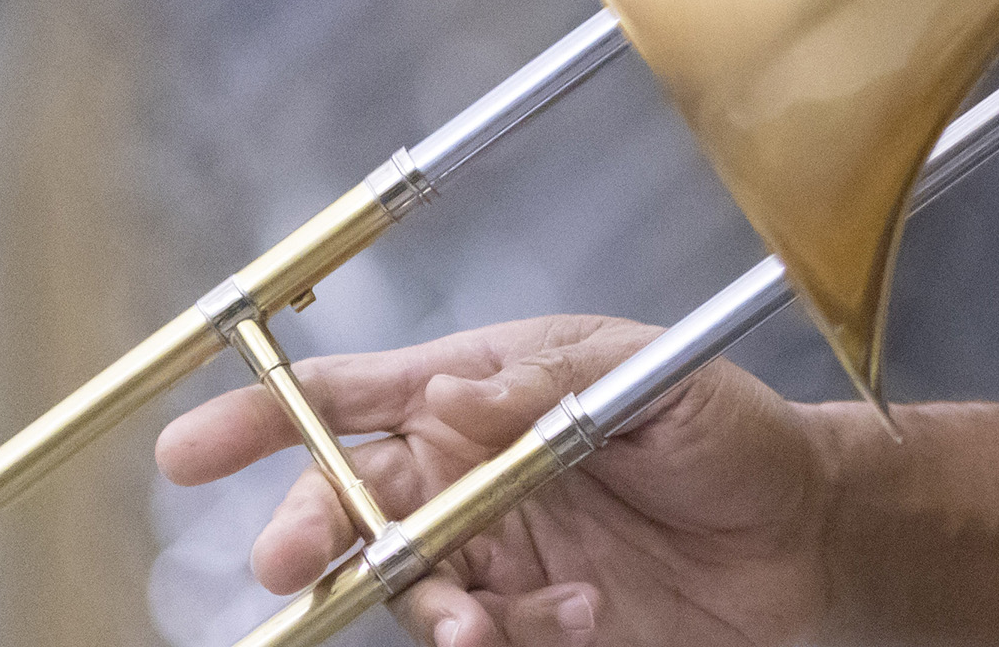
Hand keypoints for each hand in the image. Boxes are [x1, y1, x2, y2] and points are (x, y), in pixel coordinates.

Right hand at [155, 316, 836, 646]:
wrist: (806, 535)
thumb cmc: (732, 433)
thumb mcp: (650, 379)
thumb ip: (547, 383)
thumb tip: (450, 389)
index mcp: (485, 391)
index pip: (357, 395)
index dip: (268, 414)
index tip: (192, 448)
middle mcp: (470, 474)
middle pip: (351, 502)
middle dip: (312, 530)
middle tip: (294, 560)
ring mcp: (494, 552)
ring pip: (408, 588)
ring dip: (431, 608)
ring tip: (482, 624)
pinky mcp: (527, 621)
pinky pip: (481, 640)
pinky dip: (511, 638)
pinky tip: (575, 616)